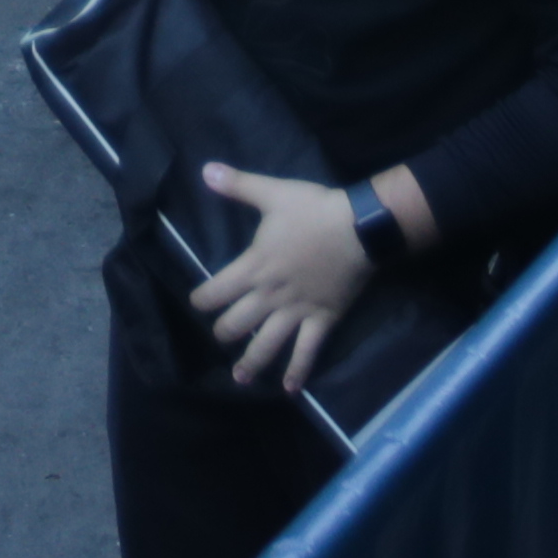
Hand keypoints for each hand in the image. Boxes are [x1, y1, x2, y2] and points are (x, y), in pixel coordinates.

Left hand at [185, 164, 372, 388]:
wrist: (359, 229)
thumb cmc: (314, 210)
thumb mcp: (273, 193)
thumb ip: (237, 185)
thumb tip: (204, 169)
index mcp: (254, 266)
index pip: (215, 292)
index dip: (202, 299)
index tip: (198, 302)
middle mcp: (270, 296)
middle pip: (236, 323)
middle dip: (223, 332)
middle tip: (221, 335)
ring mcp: (296, 312)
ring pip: (267, 344)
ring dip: (251, 362)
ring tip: (240, 378)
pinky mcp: (322, 320)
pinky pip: (307, 352)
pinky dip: (298, 372)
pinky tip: (289, 388)